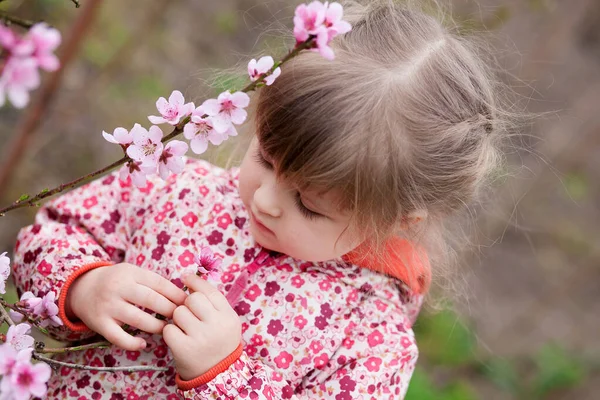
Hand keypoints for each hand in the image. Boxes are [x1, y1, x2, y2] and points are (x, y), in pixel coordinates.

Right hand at [66, 262, 186, 350]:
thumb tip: (182, 294)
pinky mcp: (99, 324)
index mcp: (130, 273)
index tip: (188, 303)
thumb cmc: (116, 281)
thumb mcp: (132, 273)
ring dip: (156, 326)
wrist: (81, 288)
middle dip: (170, 310)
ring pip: (138, 319)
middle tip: (181, 317)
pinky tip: (143, 344)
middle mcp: (118, 288)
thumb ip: (152, 282)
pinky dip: (132, 343)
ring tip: (166, 328)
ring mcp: (108, 307)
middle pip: (151, 300)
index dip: (176, 294)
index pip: (159, 283)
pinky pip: (118, 338)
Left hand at [162, 273, 241, 380]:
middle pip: (192, 299)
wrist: (217, 375)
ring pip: (178, 312)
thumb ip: (214, 303)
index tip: (186, 277)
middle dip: (187, 304)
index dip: (196, 282)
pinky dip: (170, 332)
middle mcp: (216, 325)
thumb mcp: (227, 322)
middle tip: (190, 315)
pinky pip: (168, 329)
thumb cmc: (219, 343)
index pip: (210, 291)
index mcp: (229, 317)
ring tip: (186, 329)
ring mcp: (200, 338)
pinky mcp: (184, 349)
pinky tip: (178, 338)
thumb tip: (191, 280)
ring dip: (178, 319)